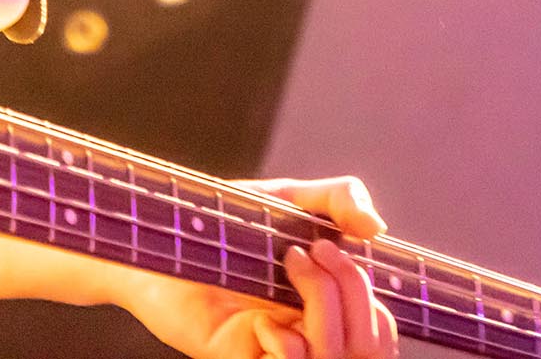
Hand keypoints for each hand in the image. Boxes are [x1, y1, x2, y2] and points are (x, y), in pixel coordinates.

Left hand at [117, 177, 397, 358]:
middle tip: (308, 253)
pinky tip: (263, 322)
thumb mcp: (286, 198)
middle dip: (352, 294)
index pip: (379, 329)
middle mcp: (306, 333)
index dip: (367, 294)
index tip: (325, 245)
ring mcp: (276, 350)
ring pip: (333, 358)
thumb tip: (377, 227)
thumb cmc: (223, 218)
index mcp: (323, 306)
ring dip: (323, 311)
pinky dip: (287, 346)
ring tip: (287, 269)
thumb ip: (336, 200)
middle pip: (369, 347)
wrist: (161, 229)